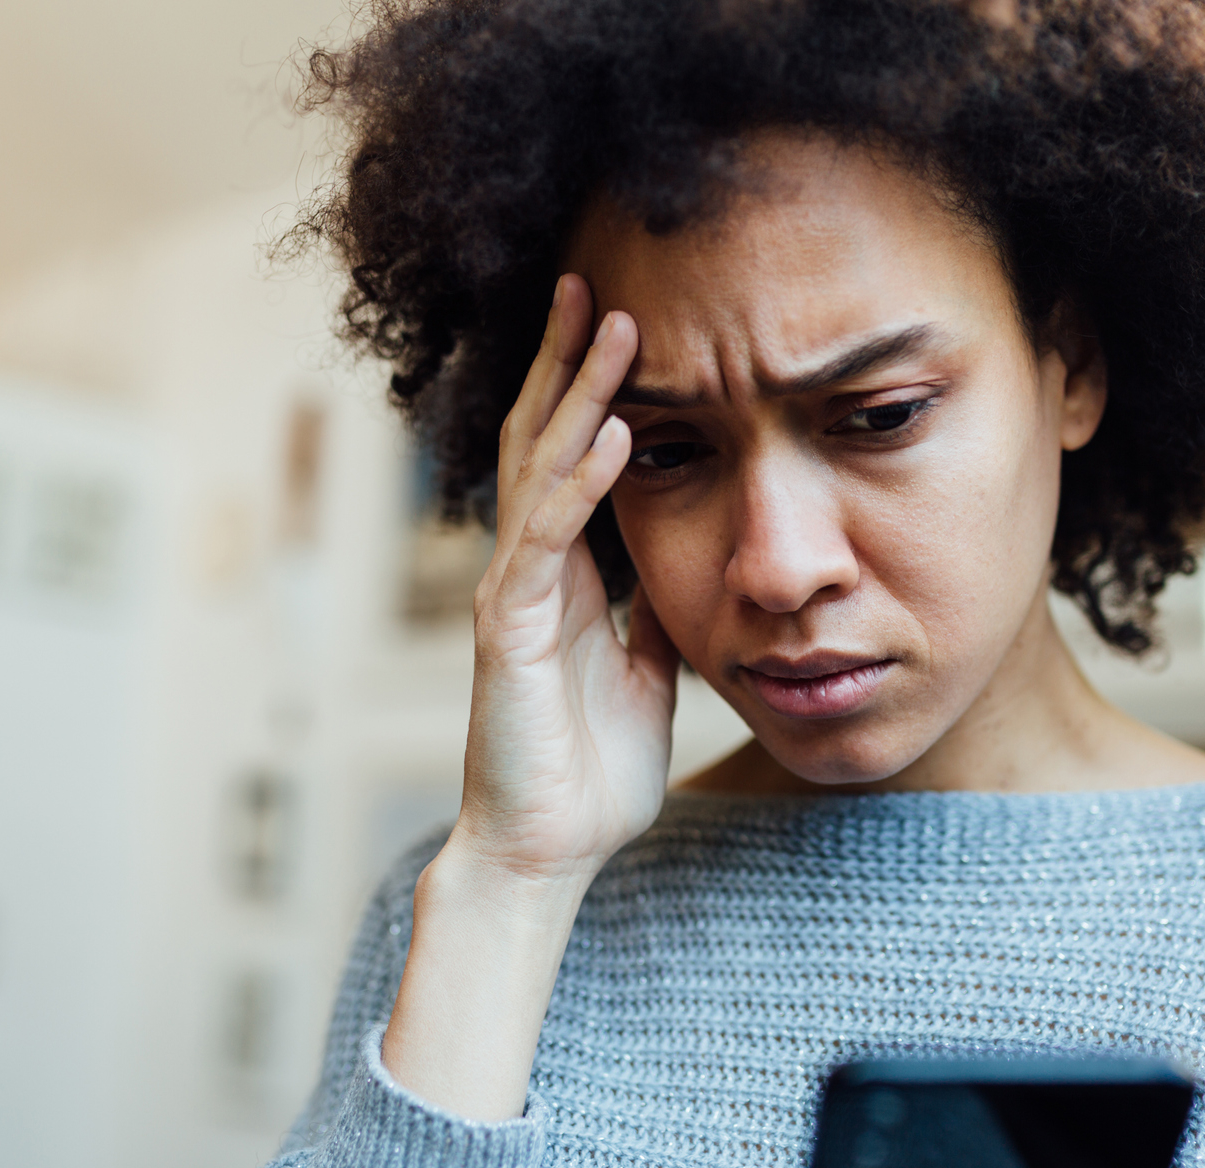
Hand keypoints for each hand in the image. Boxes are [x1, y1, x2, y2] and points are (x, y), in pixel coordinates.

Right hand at [384, 274, 676, 1119]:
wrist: (548, 851)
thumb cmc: (590, 771)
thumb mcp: (650, 674)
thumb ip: (657, 615)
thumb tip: (695, 569)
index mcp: (565, 576)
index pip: (572, 459)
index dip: (592, 390)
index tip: (622, 322)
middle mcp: (531, 570)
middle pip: (544, 440)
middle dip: (569, 360)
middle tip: (593, 279)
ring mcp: (514, 595)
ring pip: (541, 470)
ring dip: (580, 394)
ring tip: (612, 325)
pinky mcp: (509, 632)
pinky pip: (547, 544)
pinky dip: (582, 486)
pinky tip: (619, 435)